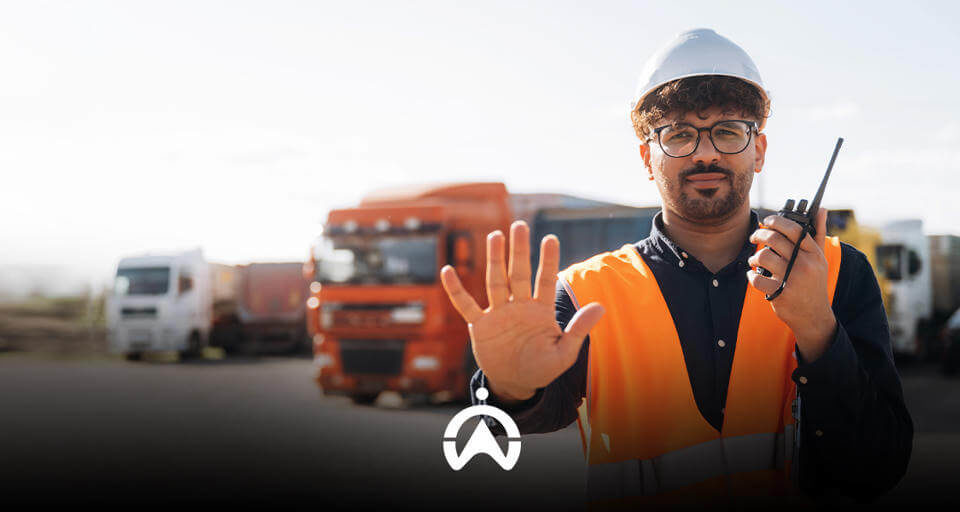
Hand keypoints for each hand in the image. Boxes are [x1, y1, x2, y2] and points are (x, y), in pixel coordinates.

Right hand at [440, 221, 604, 402]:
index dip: (548, 260)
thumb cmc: (542, 367)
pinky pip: (466, 304)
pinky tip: (447, 270)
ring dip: (495, 260)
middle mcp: (519, 306)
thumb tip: (601, 306)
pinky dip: (455, 289)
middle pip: (518, 273)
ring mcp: (498, 313)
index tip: (550, 238)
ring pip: (495, 282)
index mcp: (540, 310)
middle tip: (519, 225)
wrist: (516, 383)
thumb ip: (578, 330)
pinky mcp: (480, 326)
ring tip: (495, 235)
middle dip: (519, 250)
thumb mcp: (564, 353)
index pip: (545, 280)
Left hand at [747, 209, 836, 361]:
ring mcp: (792, 279)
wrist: (814, 316)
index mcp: (814, 253)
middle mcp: (804, 264)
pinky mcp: (779, 293)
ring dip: (753, 257)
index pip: (794, 229)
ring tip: (755, 261)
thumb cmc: (814, 283)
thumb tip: (821, 209)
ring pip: (763, 256)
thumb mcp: (820, 259)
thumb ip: (818, 233)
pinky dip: (751, 276)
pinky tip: (754, 276)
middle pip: (774, 239)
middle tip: (753, 237)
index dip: (777, 221)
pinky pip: (756, 278)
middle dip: (758, 235)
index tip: (766, 221)